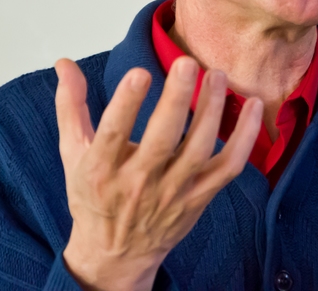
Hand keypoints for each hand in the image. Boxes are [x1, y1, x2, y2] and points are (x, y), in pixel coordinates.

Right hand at [54, 57, 262, 290]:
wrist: (115, 255)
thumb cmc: (94, 197)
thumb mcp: (72, 153)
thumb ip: (71, 105)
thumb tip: (65, 63)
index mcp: (101, 170)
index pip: (112, 135)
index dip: (126, 104)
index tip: (140, 73)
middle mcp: (137, 184)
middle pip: (162, 141)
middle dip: (175, 100)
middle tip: (186, 63)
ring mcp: (173, 192)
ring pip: (199, 150)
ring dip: (210, 110)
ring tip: (215, 75)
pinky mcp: (199, 197)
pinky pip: (229, 167)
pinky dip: (245, 137)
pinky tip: (252, 106)